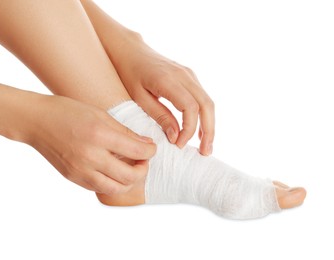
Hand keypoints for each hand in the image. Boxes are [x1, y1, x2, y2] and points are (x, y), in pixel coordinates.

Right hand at [28, 95, 155, 194]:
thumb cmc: (68, 111)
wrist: (36, 121)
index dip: (151, 151)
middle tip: (144, 160)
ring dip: (129, 181)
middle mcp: (90, 156)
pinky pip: (99, 188)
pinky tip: (113, 171)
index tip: (151, 147)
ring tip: (130, 168)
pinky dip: (112, 183)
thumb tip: (146, 144)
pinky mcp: (73, 178)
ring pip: (116, 188)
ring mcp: (80, 170)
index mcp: (99, 135)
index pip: (137, 151)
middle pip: (130, 176)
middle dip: (144, 169)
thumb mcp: (100, 114)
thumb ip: (124, 132)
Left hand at [113, 38, 214, 154]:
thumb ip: (159, 116)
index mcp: (169, 80)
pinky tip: (199, 130)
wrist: (131, 50)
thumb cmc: (129, 73)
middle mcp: (184, 75)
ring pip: (208, 101)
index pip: (190, 108)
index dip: (188, 129)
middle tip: (205, 152)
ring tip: (205, 145)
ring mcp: (189, 74)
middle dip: (209, 130)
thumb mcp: (138, 97)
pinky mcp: (189, 76)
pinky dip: (204, 115)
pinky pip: (202, 97)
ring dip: (209, 124)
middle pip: (206, 105)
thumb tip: (176, 137)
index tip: (179, 145)